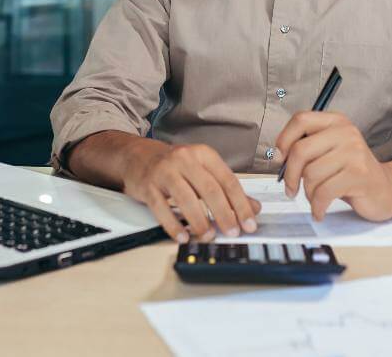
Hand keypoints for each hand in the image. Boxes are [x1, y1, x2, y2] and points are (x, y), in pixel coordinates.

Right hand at [121, 142, 261, 242]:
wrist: (138, 156)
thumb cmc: (175, 166)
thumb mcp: (203, 171)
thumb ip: (228, 189)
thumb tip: (253, 208)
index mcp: (203, 155)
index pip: (228, 180)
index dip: (241, 204)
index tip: (250, 223)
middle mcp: (185, 160)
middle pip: (210, 190)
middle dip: (224, 214)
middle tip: (232, 232)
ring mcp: (165, 172)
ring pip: (187, 199)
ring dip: (200, 222)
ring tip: (209, 236)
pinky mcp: (148, 186)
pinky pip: (162, 209)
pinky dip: (174, 226)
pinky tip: (183, 236)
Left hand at [275, 111, 391, 221]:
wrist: (386, 189)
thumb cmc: (351, 172)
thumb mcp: (329, 151)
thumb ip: (307, 148)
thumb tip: (277, 156)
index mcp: (336, 122)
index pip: (300, 120)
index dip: (283, 140)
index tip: (279, 159)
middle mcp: (346, 132)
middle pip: (300, 150)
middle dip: (290, 175)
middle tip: (291, 189)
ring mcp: (354, 153)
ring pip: (311, 174)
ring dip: (308, 193)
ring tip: (316, 198)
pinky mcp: (359, 175)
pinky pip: (324, 192)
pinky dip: (317, 206)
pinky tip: (319, 211)